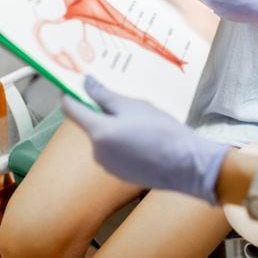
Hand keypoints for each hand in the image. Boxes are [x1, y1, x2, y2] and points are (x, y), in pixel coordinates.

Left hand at [62, 76, 230, 202]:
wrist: (186, 165)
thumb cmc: (161, 130)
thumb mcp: (133, 106)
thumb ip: (105, 95)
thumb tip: (85, 83)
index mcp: (98, 133)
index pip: (72, 111)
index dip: (71, 95)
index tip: (75, 84)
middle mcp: (98, 153)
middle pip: (91, 125)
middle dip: (102, 112)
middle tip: (125, 101)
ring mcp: (109, 166)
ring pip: (105, 138)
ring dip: (115, 127)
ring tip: (141, 121)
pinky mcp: (122, 175)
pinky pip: (116, 152)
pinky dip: (124, 142)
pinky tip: (145, 138)